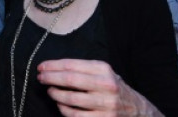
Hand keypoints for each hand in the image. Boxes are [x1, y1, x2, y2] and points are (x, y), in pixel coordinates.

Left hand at [37, 59, 161, 116]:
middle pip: (70, 80)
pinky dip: (64, 110)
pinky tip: (61, 105)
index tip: (42, 67)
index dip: (53, 66)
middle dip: (51, 78)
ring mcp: (105, 104)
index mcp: (104, 70)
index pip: (72, 65)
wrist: (137, 110)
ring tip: (50, 91)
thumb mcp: (104, 73)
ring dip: (55, 94)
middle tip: (41, 78)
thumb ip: (84, 70)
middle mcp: (106, 85)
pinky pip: (75, 115)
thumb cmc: (114, 89)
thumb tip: (55, 69)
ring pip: (71, 99)